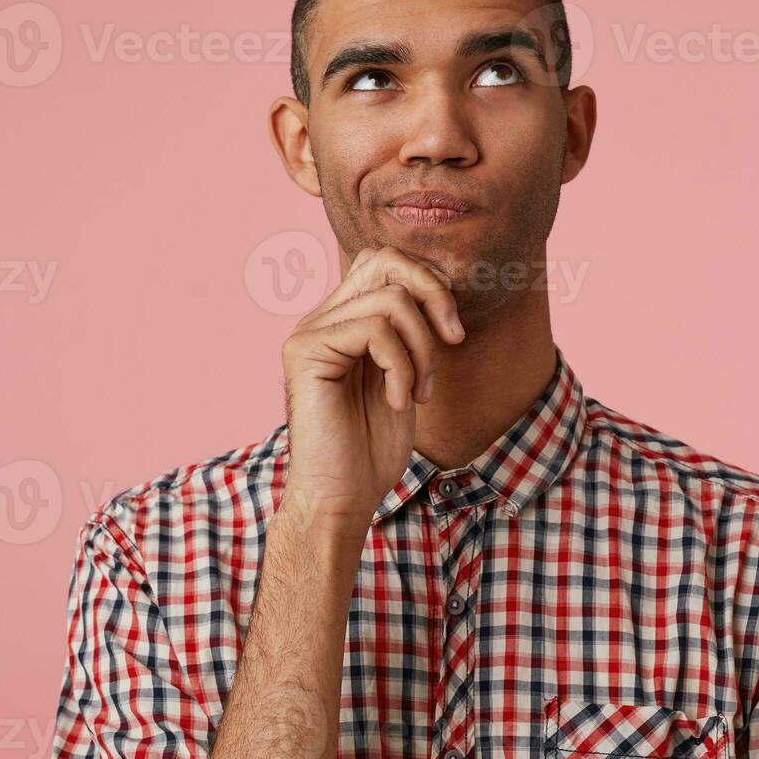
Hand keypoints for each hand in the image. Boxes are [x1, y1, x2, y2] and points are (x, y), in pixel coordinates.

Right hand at [279, 246, 465, 527]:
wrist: (341, 497)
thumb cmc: (372, 447)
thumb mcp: (406, 377)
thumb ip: (411, 333)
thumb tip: (440, 291)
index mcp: (344, 320)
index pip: (386, 263)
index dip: (430, 283)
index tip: (454, 334)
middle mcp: (322, 318)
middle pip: (385, 260)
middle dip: (434, 294)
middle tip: (453, 341)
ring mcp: (309, 332)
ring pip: (390, 300)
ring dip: (422, 349)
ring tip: (419, 391)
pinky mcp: (305, 352)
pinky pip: (374, 330)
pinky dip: (402, 367)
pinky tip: (399, 402)